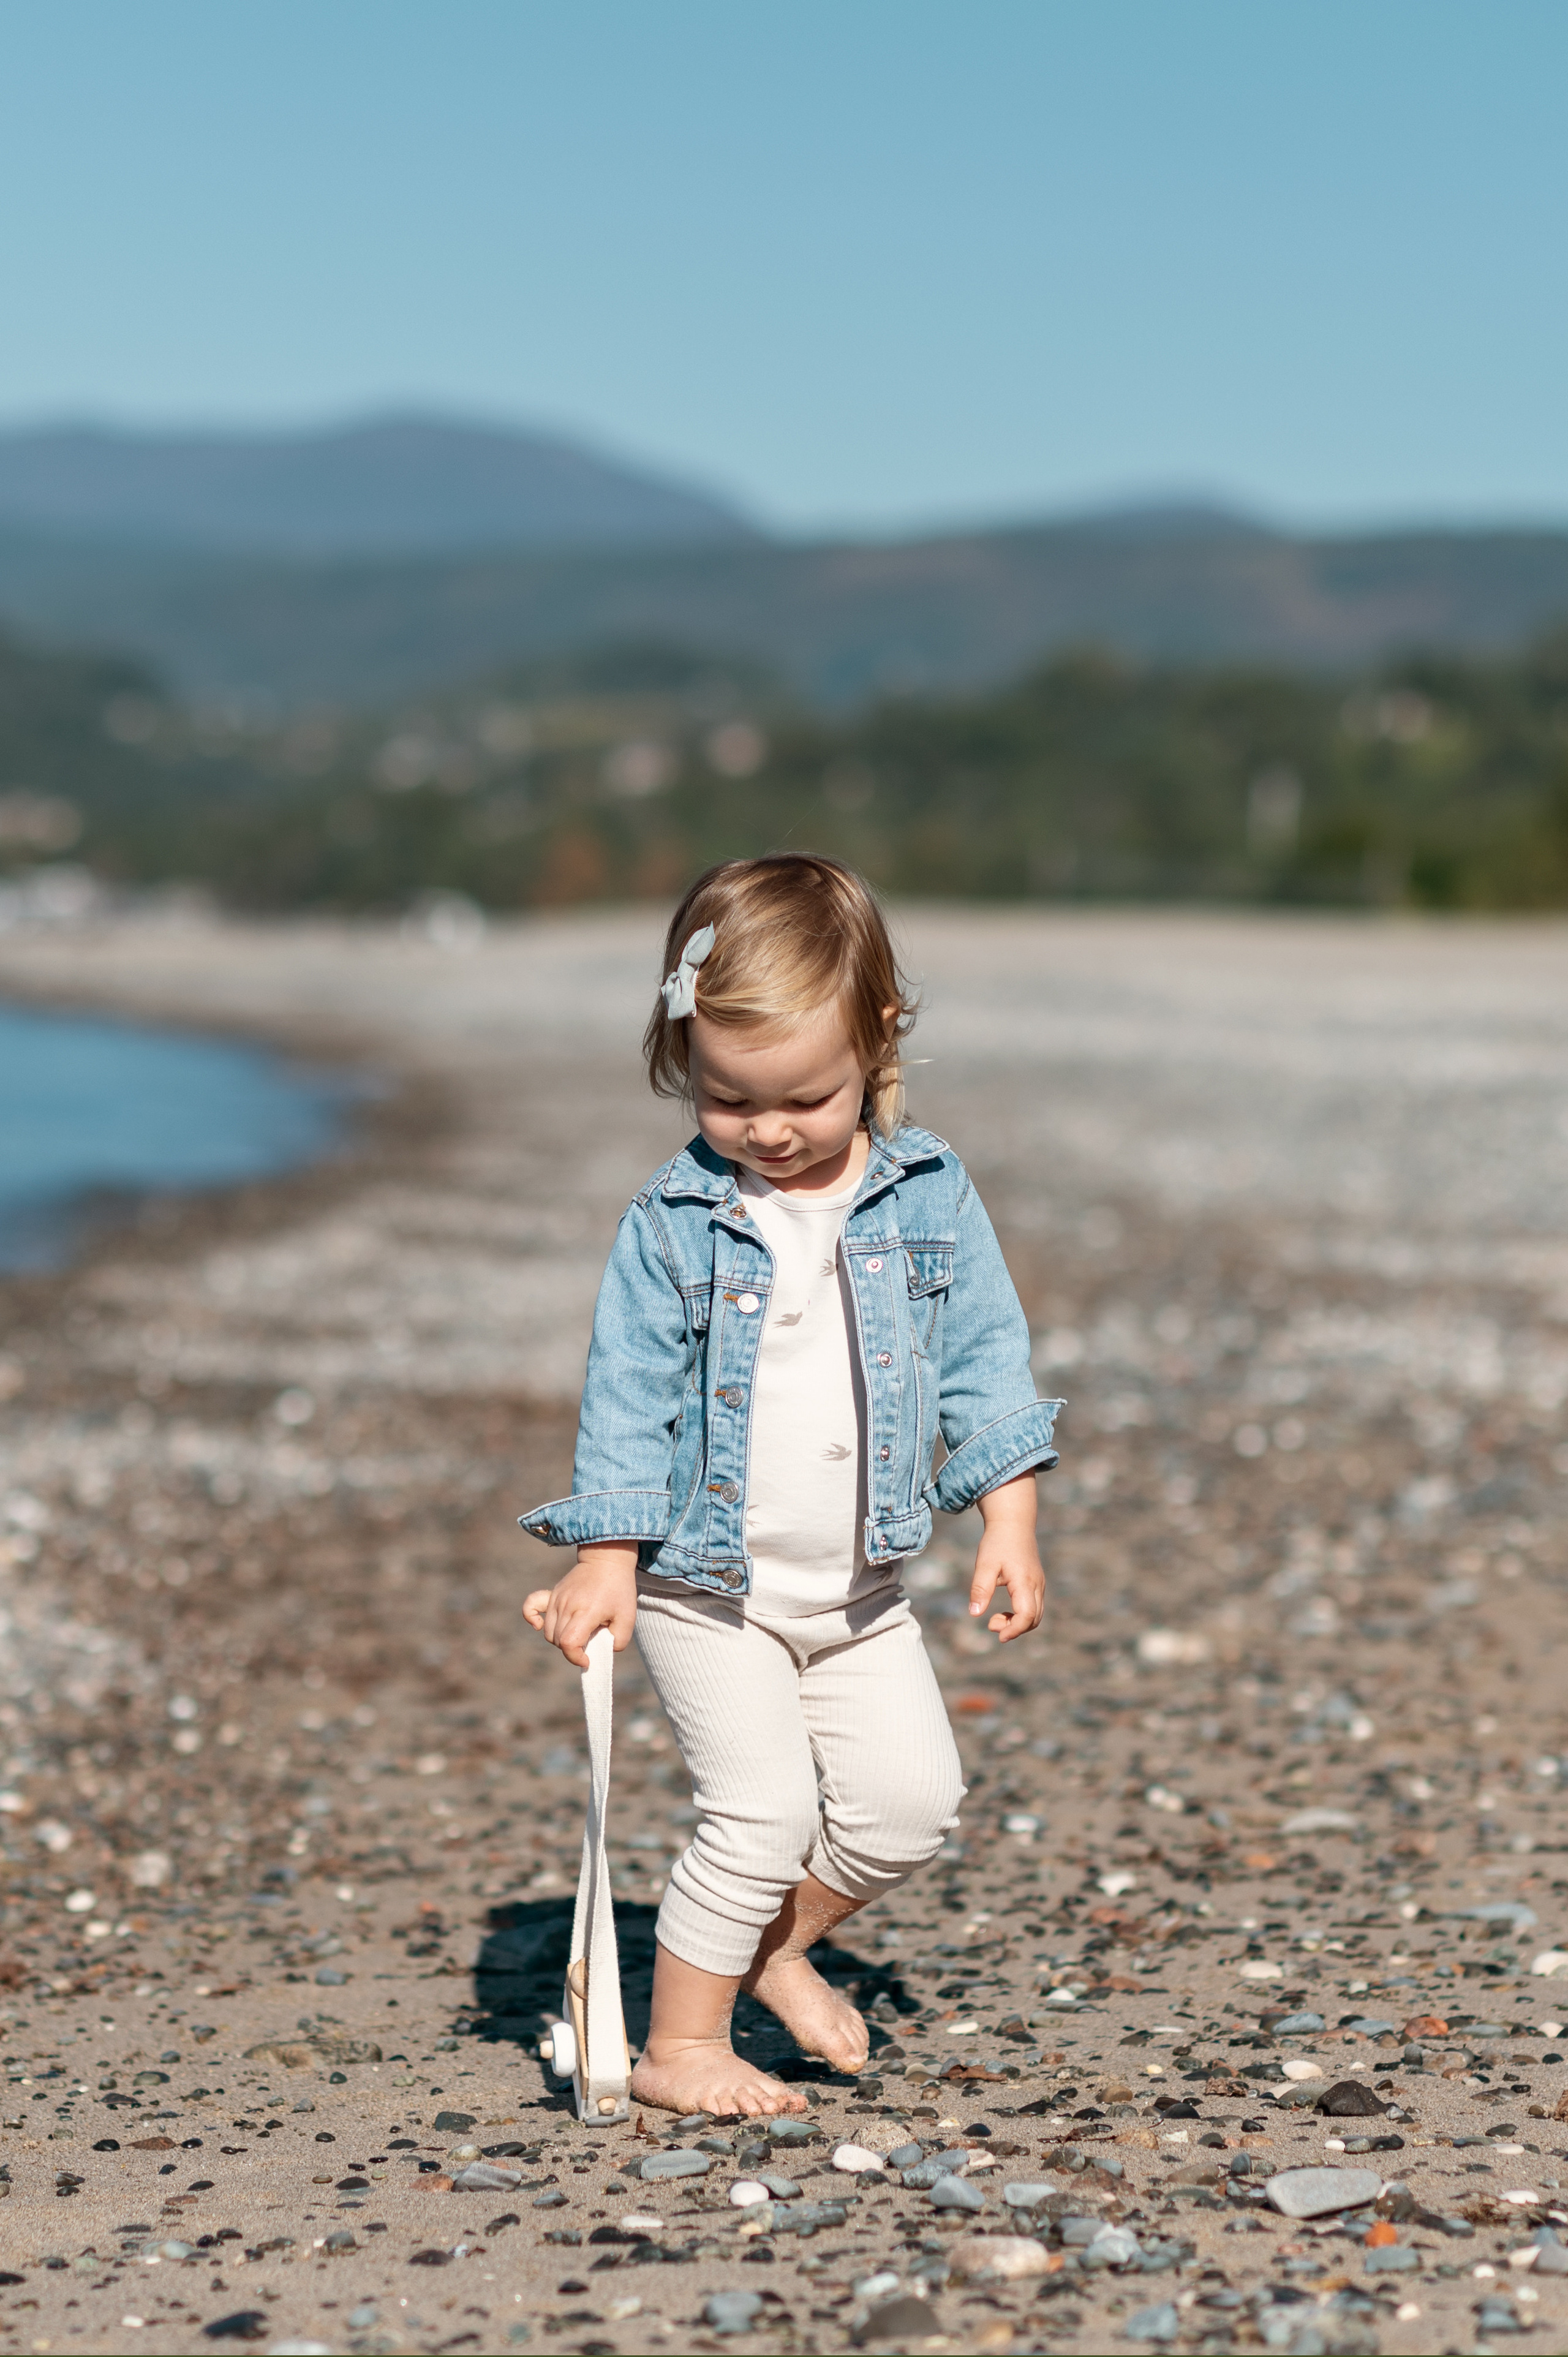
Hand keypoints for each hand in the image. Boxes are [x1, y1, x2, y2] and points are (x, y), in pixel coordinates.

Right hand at [523, 1542, 638, 1668]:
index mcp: (586, 1612)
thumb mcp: (628, 1618)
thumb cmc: (619, 1589)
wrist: (607, 1559)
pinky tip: (539, 1625)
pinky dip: (531, 1618)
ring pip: (549, 1632)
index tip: (587, 1659)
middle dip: (572, 1650)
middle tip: (589, 1641)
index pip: (568, 1643)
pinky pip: (531, 1606)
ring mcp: (557, 1599)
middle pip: (558, 1640)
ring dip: (561, 1640)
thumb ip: (618, 1641)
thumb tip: (602, 1650)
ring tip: (579, 1632)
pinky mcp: (552, 1594)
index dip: (575, 1657)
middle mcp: (567, 1605)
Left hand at [968, 1472, 1044, 1642]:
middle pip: (1034, 1619)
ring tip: (995, 1619)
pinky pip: (1034, 1606)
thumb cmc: (997, 1542)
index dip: (1013, 1630)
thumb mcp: (984, 1564)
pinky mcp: (1036, 1582)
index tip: (997, 1635)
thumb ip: (980, 1589)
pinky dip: (1021, 1615)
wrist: (1013, 1522)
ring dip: (1018, 1623)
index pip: (1026, 1616)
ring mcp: (1039, 1584)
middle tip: (991, 1624)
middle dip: (1014, 1629)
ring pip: (1036, 1614)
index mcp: (1024, 1582)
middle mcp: (1037, 1585)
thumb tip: (975, 1614)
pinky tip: (1004, 1610)